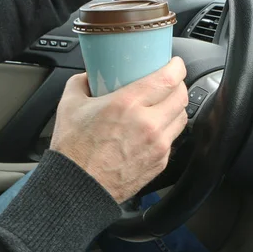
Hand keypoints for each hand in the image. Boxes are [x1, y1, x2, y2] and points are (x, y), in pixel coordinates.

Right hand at [50, 57, 188, 202]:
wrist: (76, 188)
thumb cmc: (72, 150)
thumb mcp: (70, 105)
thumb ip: (81, 82)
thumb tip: (89, 75)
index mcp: (128, 104)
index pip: (168, 78)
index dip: (177, 67)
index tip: (174, 63)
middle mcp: (148, 124)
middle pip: (181, 96)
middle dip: (179, 84)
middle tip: (169, 81)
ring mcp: (157, 145)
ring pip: (182, 117)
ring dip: (176, 106)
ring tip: (165, 103)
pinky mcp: (160, 162)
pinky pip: (173, 138)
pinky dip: (168, 129)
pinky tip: (156, 127)